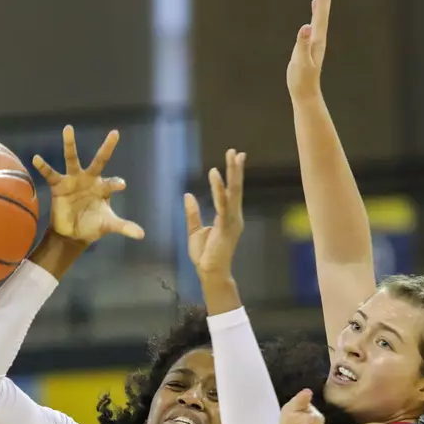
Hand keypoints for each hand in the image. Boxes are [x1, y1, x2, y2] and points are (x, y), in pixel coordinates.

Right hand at [32, 127, 144, 244]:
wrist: (73, 233)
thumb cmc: (93, 225)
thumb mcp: (108, 225)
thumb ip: (124, 226)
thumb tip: (142, 235)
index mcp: (103, 188)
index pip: (112, 182)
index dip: (116, 183)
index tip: (121, 185)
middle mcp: (90, 180)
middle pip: (99, 160)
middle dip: (107, 148)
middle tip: (115, 134)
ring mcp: (74, 180)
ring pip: (72, 159)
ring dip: (69, 144)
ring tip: (68, 128)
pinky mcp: (59, 186)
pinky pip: (51, 174)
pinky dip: (43, 167)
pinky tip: (37, 158)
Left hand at [184, 149, 245, 276]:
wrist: (209, 272)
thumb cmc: (205, 255)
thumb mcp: (195, 230)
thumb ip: (192, 213)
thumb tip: (188, 195)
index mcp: (228, 216)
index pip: (231, 192)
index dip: (233, 175)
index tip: (235, 157)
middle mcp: (233, 216)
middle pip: (236, 188)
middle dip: (236, 169)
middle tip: (236, 151)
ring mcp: (232, 221)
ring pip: (233, 192)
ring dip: (233, 173)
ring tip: (232, 156)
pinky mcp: (226, 226)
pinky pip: (222, 203)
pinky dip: (219, 188)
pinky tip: (215, 174)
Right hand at [287, 0, 335, 100]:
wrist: (306, 93)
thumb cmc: (301, 80)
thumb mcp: (300, 62)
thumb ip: (302, 44)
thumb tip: (305, 27)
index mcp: (317, 37)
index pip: (321, 11)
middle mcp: (319, 35)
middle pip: (323, 8)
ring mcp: (316, 39)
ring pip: (320, 12)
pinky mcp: (311, 42)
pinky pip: (315, 20)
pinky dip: (316, 9)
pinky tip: (314, 5)